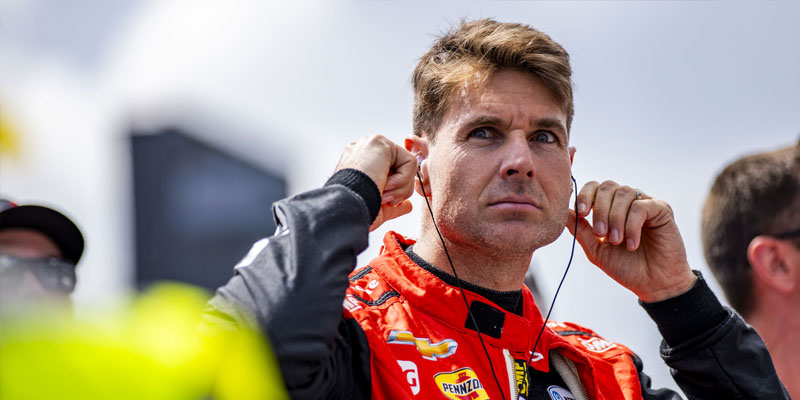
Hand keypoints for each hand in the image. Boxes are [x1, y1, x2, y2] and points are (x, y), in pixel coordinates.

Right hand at [335, 135, 416, 230]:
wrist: (348, 207)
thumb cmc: (355, 209)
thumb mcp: (378, 207)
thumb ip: (393, 202)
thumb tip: (408, 206)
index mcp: (359, 164)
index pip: (389, 171)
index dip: (393, 190)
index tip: (383, 202)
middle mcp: (363, 152)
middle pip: (399, 168)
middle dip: (399, 189)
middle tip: (386, 200)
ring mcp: (370, 145)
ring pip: (406, 166)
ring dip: (400, 187)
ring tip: (384, 194)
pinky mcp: (380, 143)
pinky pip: (409, 162)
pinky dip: (403, 180)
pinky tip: (386, 185)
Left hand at [566, 180, 696, 302]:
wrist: (653, 284)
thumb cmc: (625, 266)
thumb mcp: (596, 249)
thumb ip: (580, 230)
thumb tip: (562, 211)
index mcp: (609, 207)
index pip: (594, 187)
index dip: (584, 195)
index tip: (581, 213)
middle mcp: (626, 201)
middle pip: (606, 186)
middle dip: (599, 209)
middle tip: (600, 233)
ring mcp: (644, 203)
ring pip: (623, 193)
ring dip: (615, 217)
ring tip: (616, 241)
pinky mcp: (661, 209)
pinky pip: (641, 206)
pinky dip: (631, 225)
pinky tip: (631, 243)